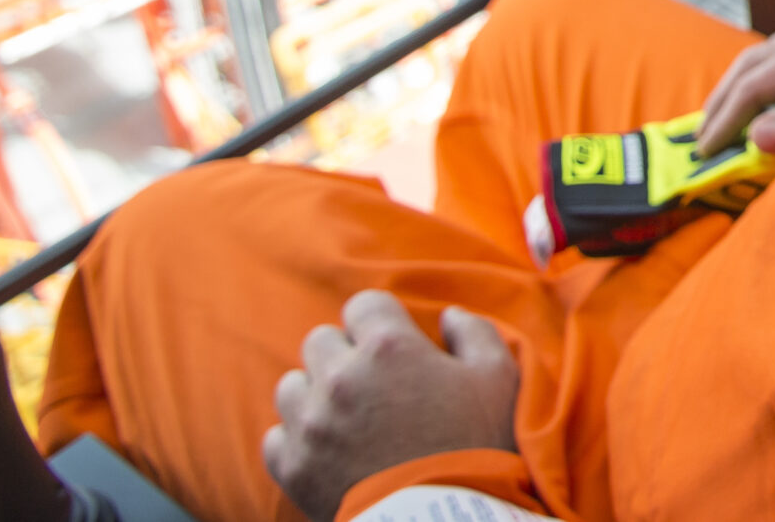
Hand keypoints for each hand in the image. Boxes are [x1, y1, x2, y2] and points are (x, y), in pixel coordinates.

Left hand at [262, 291, 519, 521]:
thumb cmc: (477, 447)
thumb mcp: (499, 379)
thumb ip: (474, 333)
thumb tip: (449, 317)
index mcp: (388, 347)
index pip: (363, 306)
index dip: (381, 322)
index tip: (396, 344)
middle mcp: (340, 378)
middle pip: (321, 341)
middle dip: (346, 354)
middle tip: (374, 383)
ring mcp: (310, 425)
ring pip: (291, 385)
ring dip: (315, 394)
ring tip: (346, 416)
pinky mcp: (293, 468)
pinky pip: (275, 437)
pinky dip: (296, 439)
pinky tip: (326, 449)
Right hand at [696, 15, 774, 154]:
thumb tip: (755, 136)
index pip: (753, 85)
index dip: (724, 120)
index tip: (706, 153)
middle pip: (750, 63)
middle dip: (720, 101)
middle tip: (700, 140)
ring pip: (765, 56)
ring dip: (738, 87)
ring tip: (722, 121)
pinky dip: (762, 81)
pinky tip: (765, 103)